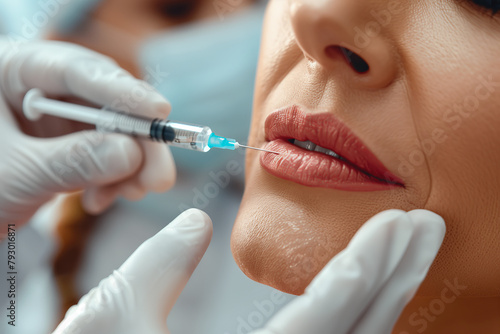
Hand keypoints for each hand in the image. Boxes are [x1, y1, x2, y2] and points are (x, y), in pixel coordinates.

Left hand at [0, 38, 175, 225]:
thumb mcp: (16, 172)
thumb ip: (73, 160)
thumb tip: (133, 154)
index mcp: (13, 70)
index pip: (73, 70)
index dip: (120, 91)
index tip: (159, 111)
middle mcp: (42, 87)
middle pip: (105, 102)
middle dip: (137, 142)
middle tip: (159, 176)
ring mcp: (59, 116)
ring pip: (114, 131)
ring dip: (131, 166)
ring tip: (133, 193)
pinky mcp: (71, 142)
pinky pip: (107, 154)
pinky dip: (114, 179)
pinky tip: (101, 200)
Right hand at [51, 209, 443, 333]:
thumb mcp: (108, 322)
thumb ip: (156, 268)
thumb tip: (196, 223)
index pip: (317, 325)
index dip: (359, 274)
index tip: (393, 229)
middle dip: (394, 279)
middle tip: (425, 227)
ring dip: (387, 298)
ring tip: (408, 250)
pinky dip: (363, 320)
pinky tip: (369, 291)